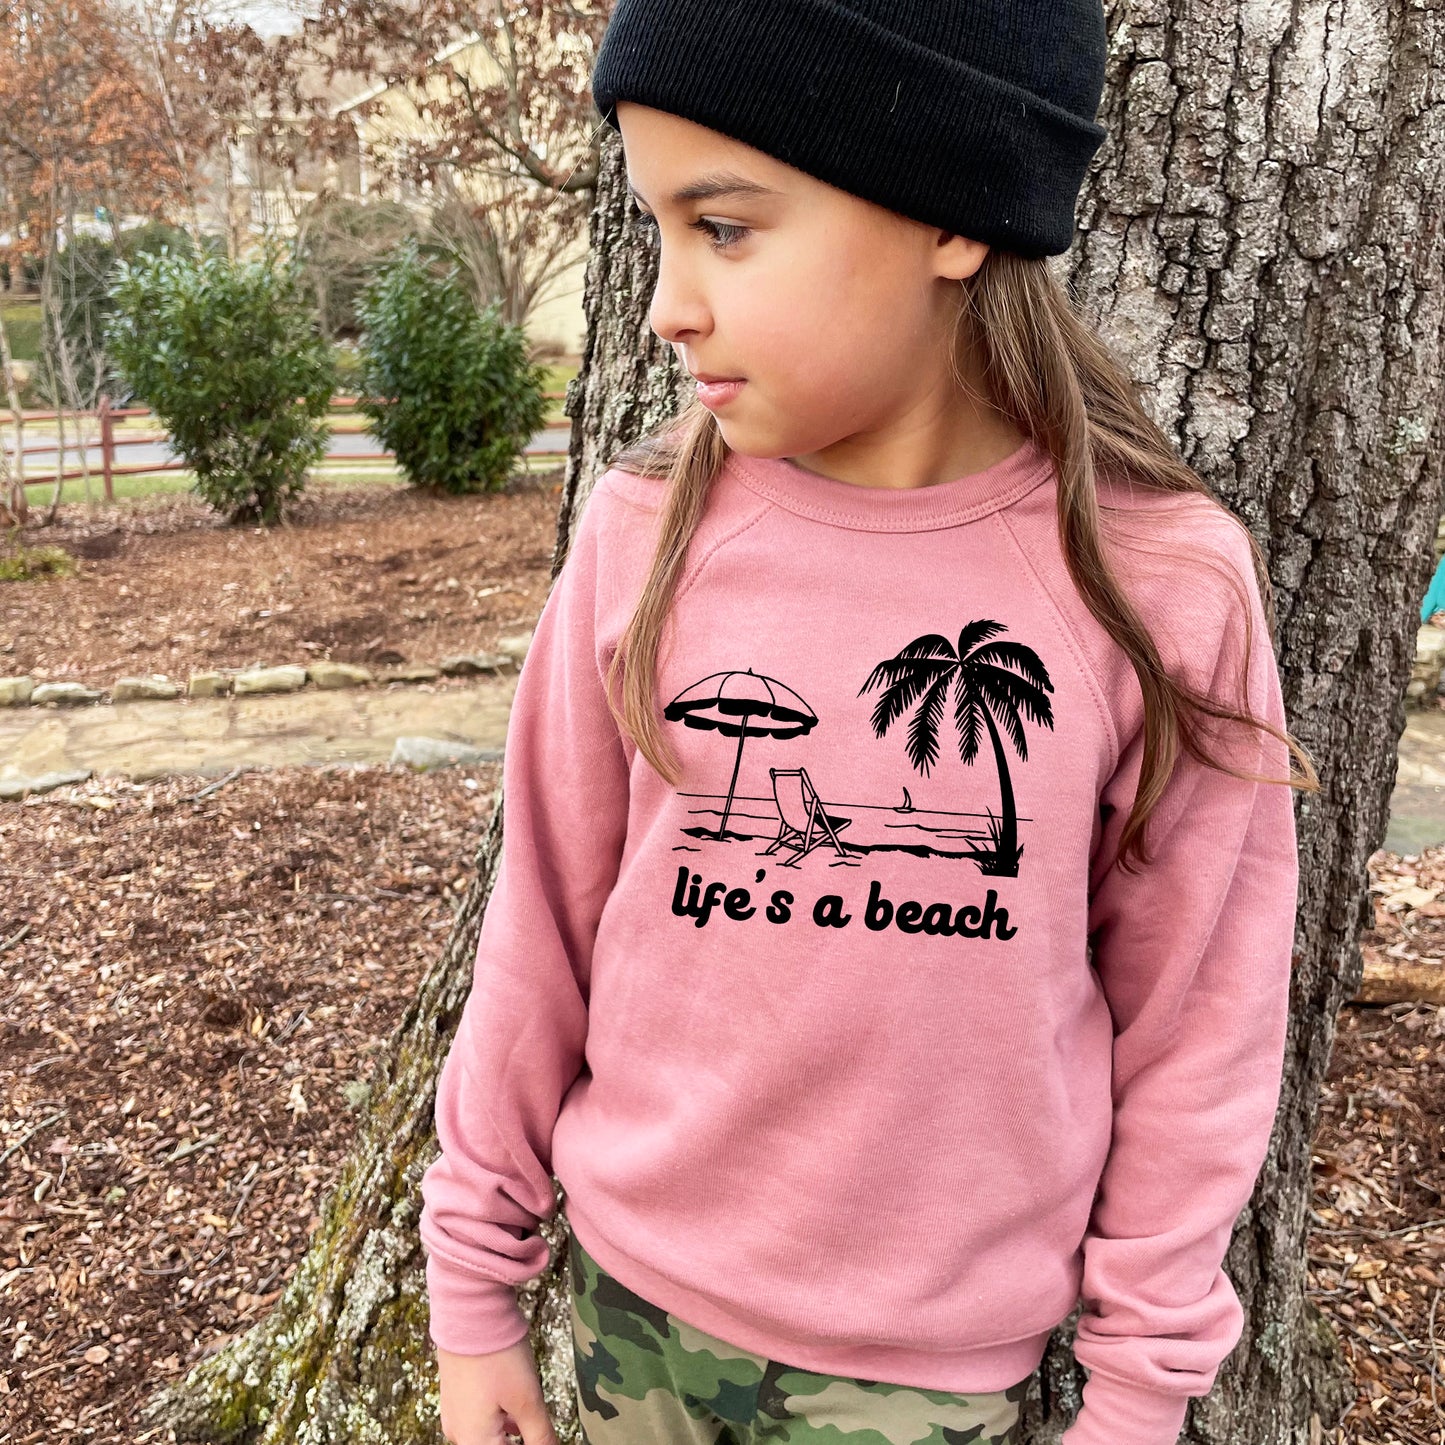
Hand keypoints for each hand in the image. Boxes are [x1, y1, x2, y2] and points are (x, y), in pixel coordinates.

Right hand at [437, 1339, 559, 1444]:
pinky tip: (517, 1411)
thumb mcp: (527, 1399)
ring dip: (511, 1433)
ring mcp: (454, 1413)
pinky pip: (479, 1419)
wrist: (468, 1309)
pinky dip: (500, 1420)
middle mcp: (458, 1433)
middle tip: (539, 1426)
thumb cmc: (497, 1355)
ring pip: (487, 1435)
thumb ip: (541, 1436)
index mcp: (474, 1441)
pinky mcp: (456, 1394)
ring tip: (531, 1419)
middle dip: (518, 1440)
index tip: (544, 1436)